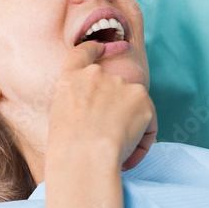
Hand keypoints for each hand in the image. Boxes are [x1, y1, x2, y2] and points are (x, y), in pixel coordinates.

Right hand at [47, 41, 156, 169]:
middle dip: (116, 115)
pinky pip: (148, 125)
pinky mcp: (142, 98)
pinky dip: (141, 144)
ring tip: (115, 155)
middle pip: (115, 90)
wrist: (83, 155)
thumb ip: (80, 105)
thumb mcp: (60, 118)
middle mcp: (97, 74)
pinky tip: (127, 159)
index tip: (101, 47)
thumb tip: (101, 116)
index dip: (94, 49)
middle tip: (107, 142)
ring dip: (129, 131)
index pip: (83, 53)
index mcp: (71, 78)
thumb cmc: (66, 149)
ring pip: (133, 110)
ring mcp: (121, 84)